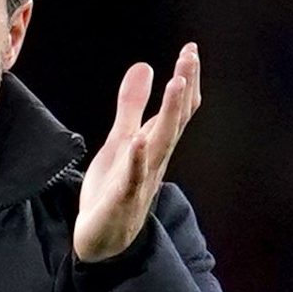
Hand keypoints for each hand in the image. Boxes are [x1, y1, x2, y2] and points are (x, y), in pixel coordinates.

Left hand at [73, 43, 200, 261]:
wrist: (101, 242)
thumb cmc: (113, 189)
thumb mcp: (120, 140)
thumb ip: (131, 106)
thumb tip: (145, 66)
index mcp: (154, 144)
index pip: (176, 109)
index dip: (185, 80)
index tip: (191, 49)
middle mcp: (154, 160)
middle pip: (174, 120)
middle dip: (183, 87)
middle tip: (190, 57)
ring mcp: (141, 179)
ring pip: (160, 144)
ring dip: (169, 114)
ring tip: (176, 83)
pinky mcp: (122, 198)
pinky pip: (132, 177)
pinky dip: (137, 160)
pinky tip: (138, 140)